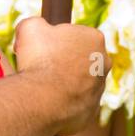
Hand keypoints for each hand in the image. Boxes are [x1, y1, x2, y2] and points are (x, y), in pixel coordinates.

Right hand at [14, 17, 110, 135]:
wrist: (42, 99)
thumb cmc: (39, 60)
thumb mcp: (30, 27)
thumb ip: (36, 23)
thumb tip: (36, 29)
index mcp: (95, 38)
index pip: (73, 36)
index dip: (53, 42)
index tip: (40, 49)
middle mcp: (104, 63)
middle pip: (79, 60)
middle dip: (63, 63)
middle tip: (41, 68)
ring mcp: (99, 89)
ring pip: (78, 84)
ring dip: (63, 84)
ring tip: (43, 88)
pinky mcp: (91, 112)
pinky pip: (75, 105)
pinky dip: (63, 104)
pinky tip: (48, 103)